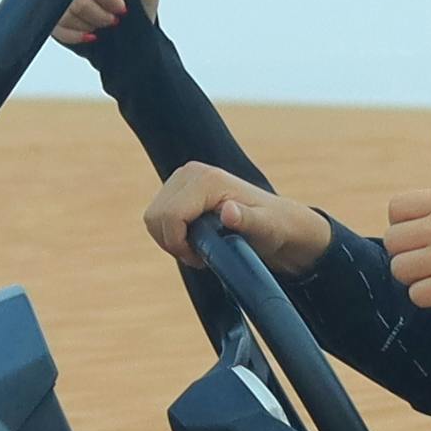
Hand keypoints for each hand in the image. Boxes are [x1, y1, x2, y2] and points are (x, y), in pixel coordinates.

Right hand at [59, 0, 182, 49]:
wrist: (129, 35)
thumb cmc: (140, 3)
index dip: (111, 1)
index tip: (124, 9)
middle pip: (80, 1)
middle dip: (102, 17)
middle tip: (115, 21)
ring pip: (66, 14)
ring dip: (90, 27)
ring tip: (103, 27)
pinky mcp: (53, 14)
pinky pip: (56, 28)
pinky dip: (75, 36)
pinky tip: (91, 36)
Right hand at [144, 163, 330, 274]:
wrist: (276, 222)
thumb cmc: (274, 227)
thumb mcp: (266, 228)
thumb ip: (247, 220)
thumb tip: (228, 211)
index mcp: (206, 180)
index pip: (169, 215)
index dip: (178, 244)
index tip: (199, 258)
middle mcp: (190, 173)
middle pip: (155, 217)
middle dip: (173, 243)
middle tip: (199, 255)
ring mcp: (182, 179)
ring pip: (153, 218)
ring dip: (171, 240)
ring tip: (198, 249)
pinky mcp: (178, 189)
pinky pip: (157, 217)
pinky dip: (170, 234)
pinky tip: (193, 240)